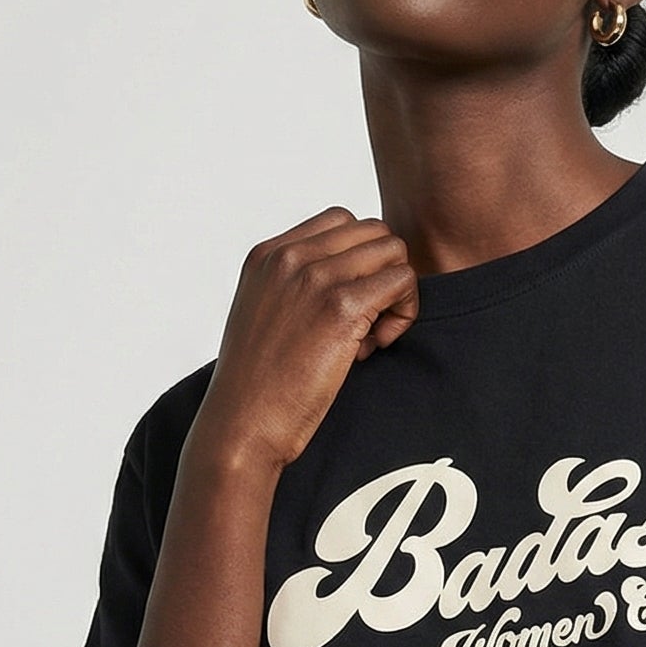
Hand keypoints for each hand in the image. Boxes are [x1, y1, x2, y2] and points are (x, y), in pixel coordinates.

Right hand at [194, 206, 419, 474]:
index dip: (359, 262)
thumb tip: (346, 284)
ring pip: (393, 252)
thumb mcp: (262, 317)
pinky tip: (374, 346)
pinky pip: (403, 281)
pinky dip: (403, 313)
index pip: (341, 222)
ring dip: (394, 294)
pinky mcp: (342, 307)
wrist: (242, 424)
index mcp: (268, 254)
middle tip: (364, 326)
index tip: (345, 307)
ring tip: (369, 338)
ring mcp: (316, 277)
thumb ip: (293, 288)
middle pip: (373, 233)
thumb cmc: (256, 386)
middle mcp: (290, 257)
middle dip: (381, 275)